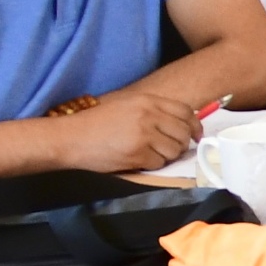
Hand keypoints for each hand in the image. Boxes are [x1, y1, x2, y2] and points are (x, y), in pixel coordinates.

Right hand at [50, 92, 205, 173]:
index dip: (194, 125)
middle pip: (184, 132)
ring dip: (166, 156)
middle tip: (170, 148)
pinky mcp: (138, 154)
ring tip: (149, 153)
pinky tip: (138, 159)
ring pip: (174, 151)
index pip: (185, 111)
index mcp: (146, 101)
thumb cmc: (95, 123)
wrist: (70, 138)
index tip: (195, 135)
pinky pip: (159, 163)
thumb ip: (153, 110)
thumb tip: (182, 123)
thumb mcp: (125, 106)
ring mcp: (144, 135)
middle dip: (182, 143)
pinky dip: (152, 164)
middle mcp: (148, 115)